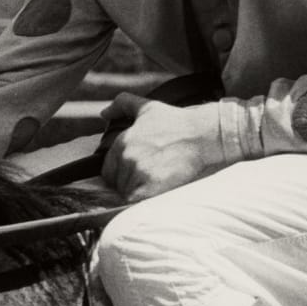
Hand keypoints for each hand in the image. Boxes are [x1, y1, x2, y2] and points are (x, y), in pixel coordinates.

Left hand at [100, 93, 227, 201]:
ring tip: (154, 182)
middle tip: (147, 177)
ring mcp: (139, 172)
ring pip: (127, 193)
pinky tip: (153, 192)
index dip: (120, 174)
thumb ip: (122, 104)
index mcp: (121, 142)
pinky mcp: (152, 185)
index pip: (108, 169)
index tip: (135, 171)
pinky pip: (135, 201)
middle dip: (128, 183)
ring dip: (137, 192)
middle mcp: (127, 156)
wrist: (202, 135)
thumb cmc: (176, 121)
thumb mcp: (147, 107)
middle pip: (116, 183)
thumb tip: (104, 113)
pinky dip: (141, 200)